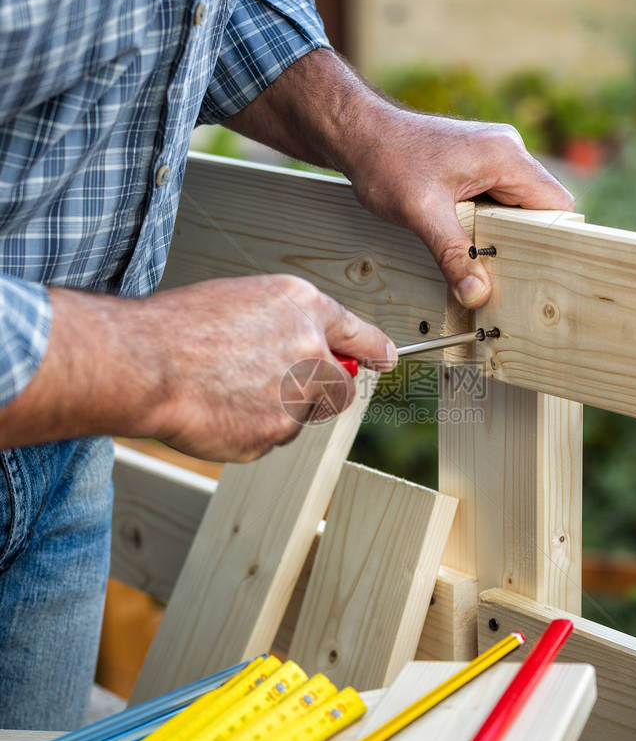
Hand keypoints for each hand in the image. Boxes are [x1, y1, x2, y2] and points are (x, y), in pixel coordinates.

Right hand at [0, 276, 395, 460]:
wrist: (146, 364)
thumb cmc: (180, 328)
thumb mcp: (242, 301)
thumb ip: (284, 324)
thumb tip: (304, 344)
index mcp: (303, 307)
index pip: (361, 334)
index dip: (374, 351)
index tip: (385, 360)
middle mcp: (310, 350)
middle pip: (339, 387)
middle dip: (317, 392)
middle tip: (274, 386)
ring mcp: (296, 396)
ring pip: (300, 416)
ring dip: (274, 412)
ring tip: (226, 390)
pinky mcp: (275, 433)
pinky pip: (270, 439)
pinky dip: (248, 432)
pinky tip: (217, 410)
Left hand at [346, 113, 573, 308]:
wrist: (358, 133)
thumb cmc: (387, 161)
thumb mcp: (422, 214)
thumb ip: (453, 255)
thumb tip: (477, 295)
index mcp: (506, 157)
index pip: (556, 204)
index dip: (553, 240)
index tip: (538, 272)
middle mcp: (507, 152)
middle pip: (538, 208)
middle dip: (524, 243)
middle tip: (506, 278)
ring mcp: (492, 156)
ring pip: (516, 207)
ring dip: (502, 236)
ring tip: (483, 265)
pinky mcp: (475, 165)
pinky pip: (496, 200)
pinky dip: (487, 225)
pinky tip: (467, 245)